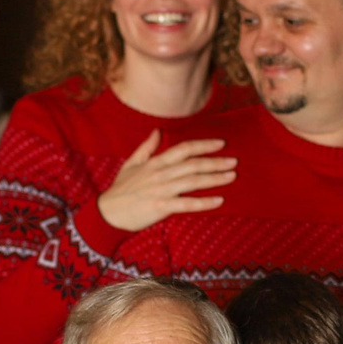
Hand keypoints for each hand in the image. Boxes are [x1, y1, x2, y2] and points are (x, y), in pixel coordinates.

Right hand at [96, 131, 235, 233]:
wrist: (108, 213)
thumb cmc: (120, 189)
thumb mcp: (131, 163)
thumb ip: (147, 148)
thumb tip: (157, 131)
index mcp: (155, 162)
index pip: (183, 149)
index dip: (203, 145)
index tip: (221, 144)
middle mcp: (161, 174)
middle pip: (193, 164)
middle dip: (215, 162)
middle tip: (234, 161)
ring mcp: (161, 190)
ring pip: (193, 181)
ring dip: (214, 179)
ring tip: (231, 177)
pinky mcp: (160, 206)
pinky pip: (186, 203)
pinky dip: (203, 202)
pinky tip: (218, 201)